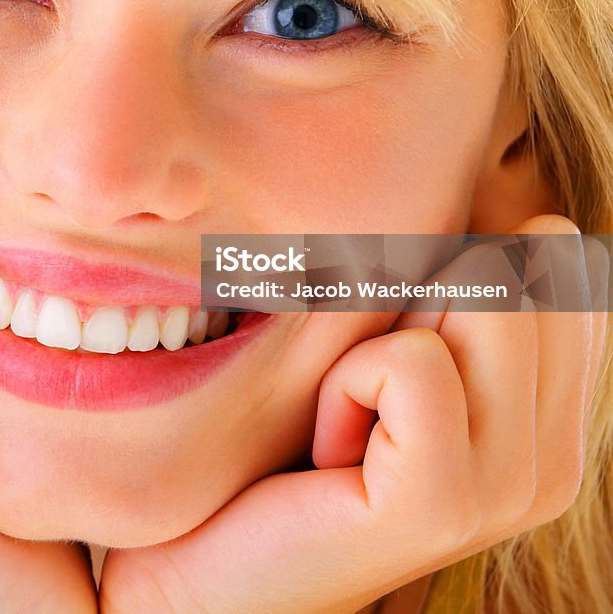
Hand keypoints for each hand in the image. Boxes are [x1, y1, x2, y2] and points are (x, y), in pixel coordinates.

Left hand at [98, 215, 608, 613]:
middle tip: (366, 390)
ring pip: (480, 295)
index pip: (554, 249)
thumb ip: (453, 281)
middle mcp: (553, 453)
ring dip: (375, 340)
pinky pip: (410, 362)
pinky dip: (347, 383)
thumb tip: (522, 206)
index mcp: (552, 411)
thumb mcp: (385, 338)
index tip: (397, 354)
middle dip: (418, 298)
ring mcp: (511, 487)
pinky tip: (329, 449)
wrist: (211, 558)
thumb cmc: (294, 433)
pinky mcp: (445, 504)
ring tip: (346, 418)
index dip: (453, 267)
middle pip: (519, 262)